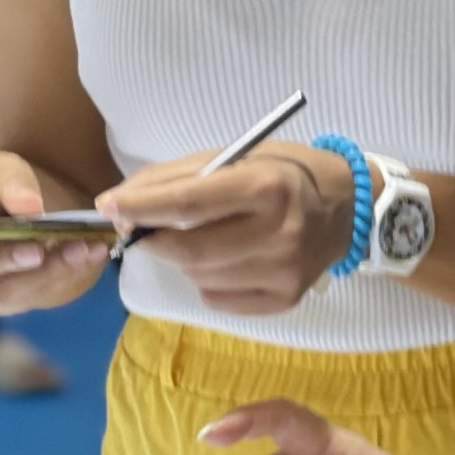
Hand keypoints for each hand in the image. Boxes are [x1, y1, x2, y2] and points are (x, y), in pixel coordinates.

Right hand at [0, 151, 109, 313]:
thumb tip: (27, 209)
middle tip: (34, 244)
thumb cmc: (6, 183)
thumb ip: (13, 182)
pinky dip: (60, 275)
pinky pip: (28, 297)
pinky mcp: (2, 302)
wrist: (42, 203)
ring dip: (42, 270)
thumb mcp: (6, 168)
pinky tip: (87, 253)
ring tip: (80, 246)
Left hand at [98, 142, 355, 315]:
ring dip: (181, 258)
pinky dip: (206, 279)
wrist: (346, 206)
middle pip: (188, 250)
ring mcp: (284, 271)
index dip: (139, 206)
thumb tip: (121, 201)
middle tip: (140, 228)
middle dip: (152, 240)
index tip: (107, 206)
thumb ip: (177, 177)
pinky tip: (226, 258)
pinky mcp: (284, 299)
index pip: (187, 202)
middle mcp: (279, 232)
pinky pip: (218, 298)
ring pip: (199, 276)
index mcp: (266, 186)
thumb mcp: (235, 156)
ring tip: (202, 235)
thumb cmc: (282, 172)